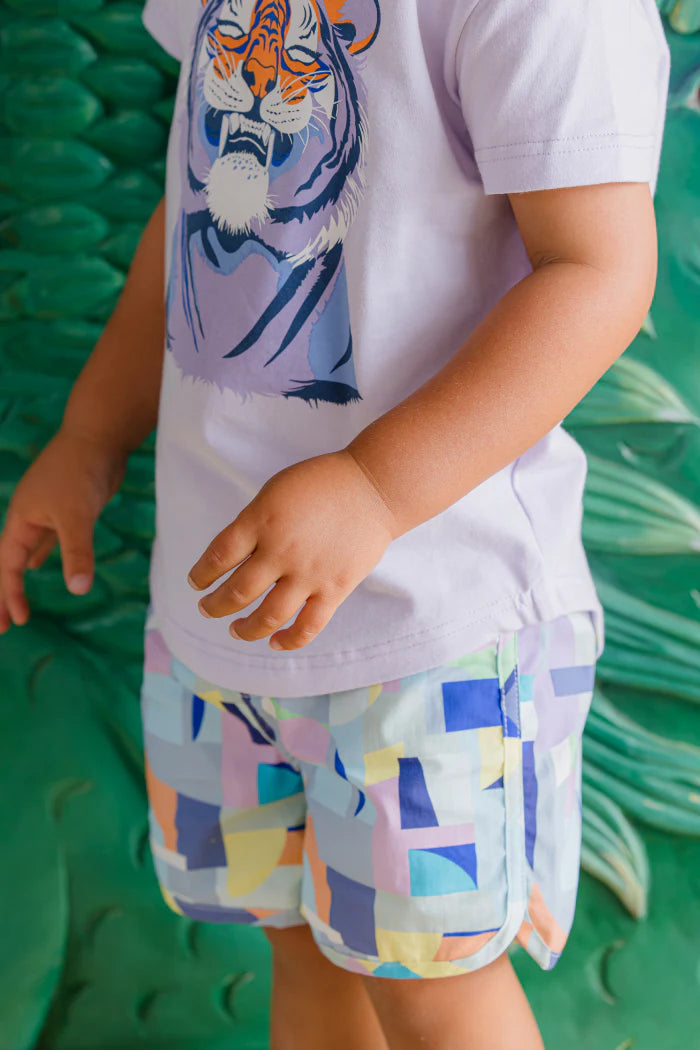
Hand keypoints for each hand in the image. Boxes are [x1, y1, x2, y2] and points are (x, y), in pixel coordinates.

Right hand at [0, 426, 127, 631]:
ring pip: (30, 553)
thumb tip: (78, 589)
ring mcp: (49, 514)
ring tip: (18, 602)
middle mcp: (29, 519)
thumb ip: (77, 552)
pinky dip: (46, 556)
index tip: (14, 622)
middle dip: (5, 594)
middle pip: (11, 563)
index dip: (8, 595)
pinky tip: (44, 565)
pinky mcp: (70, 510)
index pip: (8, 566)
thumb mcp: (77, 516)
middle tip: (4, 625)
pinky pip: (50, 540)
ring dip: (23, 576)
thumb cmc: (80, 471)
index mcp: (21, 520)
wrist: (99, 437)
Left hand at [187, 450, 398, 650]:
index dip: (201, 573)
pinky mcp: (335, 589)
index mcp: (262, 520)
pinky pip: (308, 626)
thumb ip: (254, 524)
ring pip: (267, 616)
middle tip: (206, 609)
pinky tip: (273, 642)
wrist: (374, 487)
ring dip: (244, 628)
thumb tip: (233, 559)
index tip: (196, 582)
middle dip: (215, 605)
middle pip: (237, 591)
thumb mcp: (275, 491)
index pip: (218, 555)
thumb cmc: (322, 484)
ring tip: (234, 629)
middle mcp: (281, 550)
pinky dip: (288, 639)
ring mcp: (309, 573)